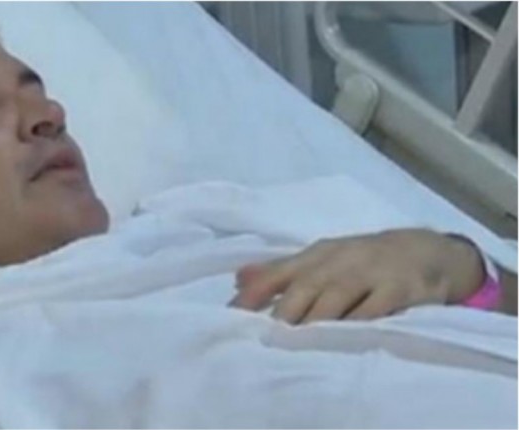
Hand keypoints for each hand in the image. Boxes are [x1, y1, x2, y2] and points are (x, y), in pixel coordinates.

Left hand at [229, 229, 484, 323]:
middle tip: (267, 338)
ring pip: (338, 297)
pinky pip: (378, 308)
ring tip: (298, 344)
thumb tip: (237, 280)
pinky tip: (345, 339)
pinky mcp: (401, 288)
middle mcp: (339, 262)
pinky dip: (360, 323)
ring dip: (317, 320)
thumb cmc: (361, 260)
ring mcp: (371, 273)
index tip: (233, 315)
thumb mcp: (320, 260)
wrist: (425, 249)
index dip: (256, 293)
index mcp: (316, 256)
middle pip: (306, 286)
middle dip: (285, 312)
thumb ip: (279, 272)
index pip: (280, 273)